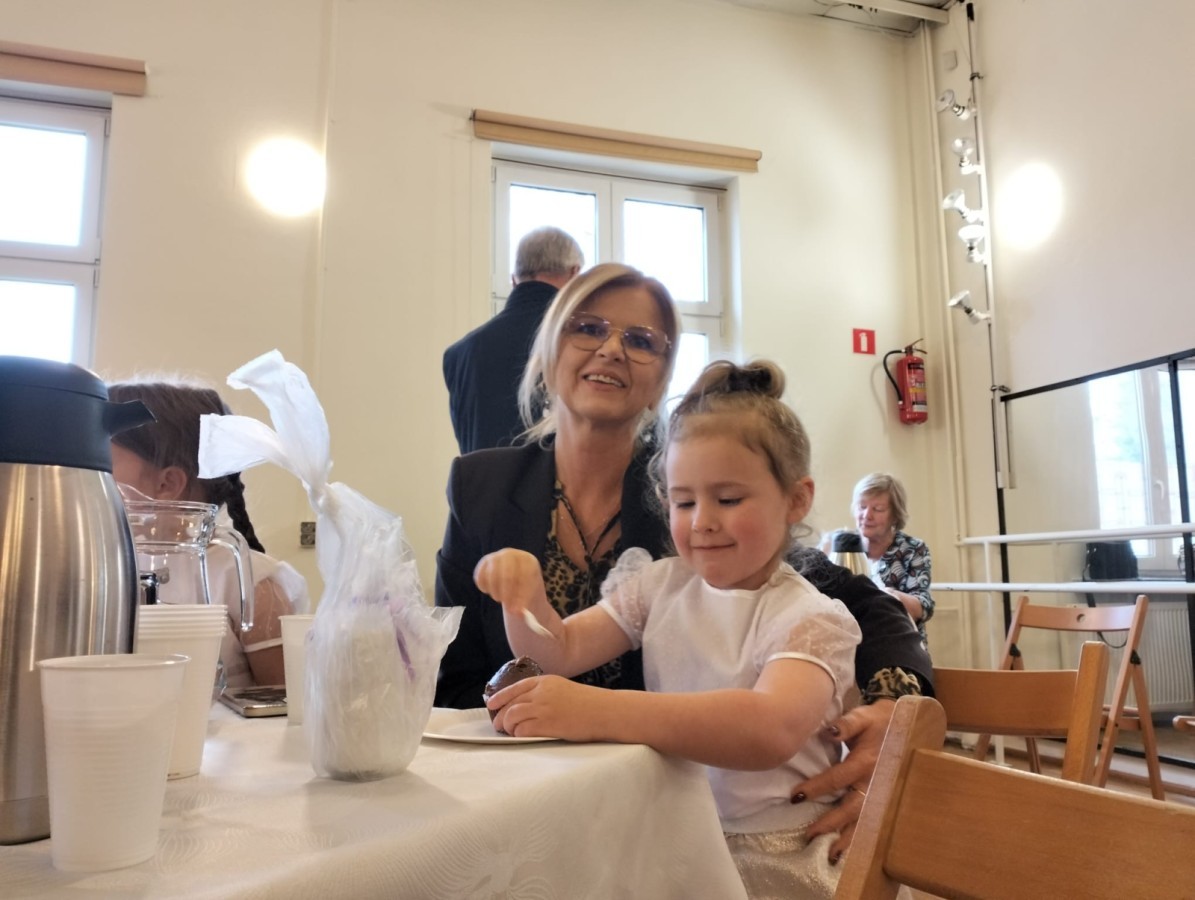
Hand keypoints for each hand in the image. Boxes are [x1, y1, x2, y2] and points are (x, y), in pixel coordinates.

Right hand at [474, 549, 546, 614]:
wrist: (514, 575)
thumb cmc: (523, 586)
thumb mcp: (528, 594)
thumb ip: (523, 603)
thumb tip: (517, 612)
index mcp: (528, 561)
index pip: (525, 575)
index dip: (521, 594)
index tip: (517, 610)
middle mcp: (512, 555)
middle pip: (507, 574)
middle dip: (506, 594)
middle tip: (505, 608)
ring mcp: (497, 556)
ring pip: (492, 575)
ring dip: (495, 591)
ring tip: (500, 598)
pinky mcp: (484, 561)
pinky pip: (480, 576)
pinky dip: (484, 587)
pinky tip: (490, 591)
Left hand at [485, 673, 605, 741]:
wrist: (605, 711)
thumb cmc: (588, 703)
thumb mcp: (563, 689)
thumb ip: (544, 693)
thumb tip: (524, 705)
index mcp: (545, 681)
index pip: (515, 687)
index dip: (500, 697)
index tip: (491, 704)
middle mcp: (541, 693)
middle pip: (510, 703)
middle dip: (500, 715)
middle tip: (499, 725)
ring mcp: (543, 708)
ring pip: (512, 716)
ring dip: (507, 727)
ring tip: (510, 732)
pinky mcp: (547, 724)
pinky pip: (522, 730)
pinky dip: (518, 735)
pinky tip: (521, 737)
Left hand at [789, 699, 895, 863]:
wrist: (909, 725)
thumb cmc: (880, 721)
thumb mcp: (863, 716)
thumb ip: (846, 724)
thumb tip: (828, 732)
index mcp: (866, 761)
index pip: (837, 778)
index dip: (816, 788)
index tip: (795, 798)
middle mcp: (875, 782)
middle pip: (850, 808)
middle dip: (830, 823)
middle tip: (809, 835)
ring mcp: (882, 794)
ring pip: (864, 821)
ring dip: (847, 839)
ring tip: (830, 856)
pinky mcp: (886, 801)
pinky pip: (873, 823)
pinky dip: (861, 840)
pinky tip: (849, 853)